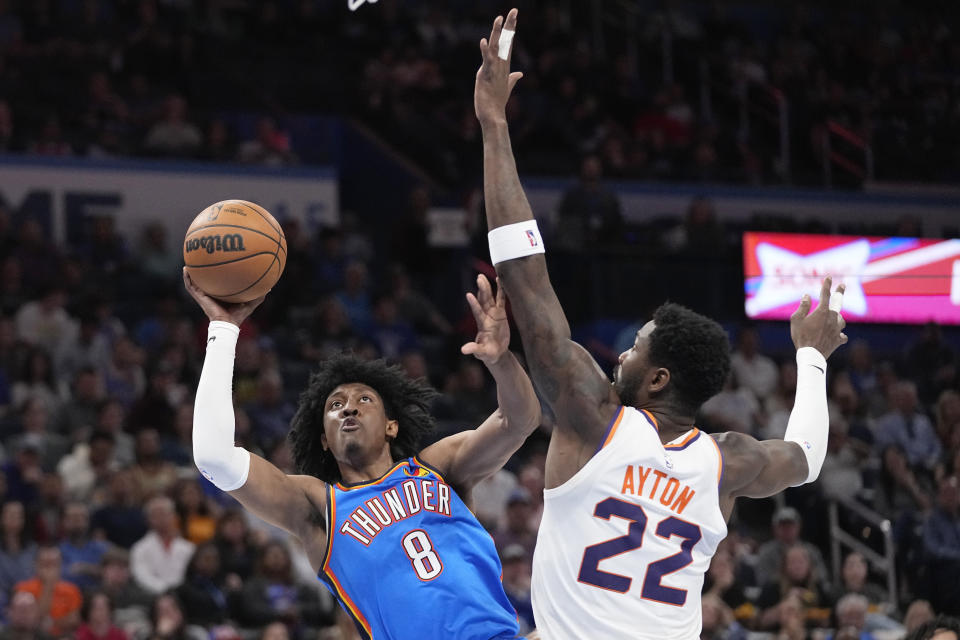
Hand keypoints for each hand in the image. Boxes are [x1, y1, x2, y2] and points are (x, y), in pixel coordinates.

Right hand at [183, 268, 265, 325]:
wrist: (227, 324)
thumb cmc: (238, 316)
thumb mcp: (250, 302)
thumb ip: (259, 295)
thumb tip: (270, 287)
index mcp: (221, 294)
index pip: (218, 282)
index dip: (217, 274)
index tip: (217, 262)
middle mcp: (211, 293)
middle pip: (205, 280)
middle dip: (202, 270)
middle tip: (201, 258)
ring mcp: (203, 295)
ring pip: (194, 282)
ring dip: (190, 273)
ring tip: (188, 262)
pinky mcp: (199, 297)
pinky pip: (190, 286)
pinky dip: (187, 278)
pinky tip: (185, 269)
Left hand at [461, 274, 509, 365]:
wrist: (496, 353)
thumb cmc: (488, 354)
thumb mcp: (481, 353)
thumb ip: (474, 350)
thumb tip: (464, 350)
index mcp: (482, 325)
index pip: (477, 312)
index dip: (474, 304)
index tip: (469, 295)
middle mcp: (486, 317)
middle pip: (484, 301)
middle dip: (482, 290)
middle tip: (479, 278)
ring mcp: (493, 314)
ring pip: (490, 298)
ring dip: (488, 287)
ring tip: (483, 276)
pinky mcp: (501, 314)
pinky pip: (501, 300)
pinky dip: (501, 291)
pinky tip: (500, 280)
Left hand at [475, 8, 523, 126]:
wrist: (493, 116)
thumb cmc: (497, 102)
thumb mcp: (506, 87)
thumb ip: (512, 79)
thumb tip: (520, 74)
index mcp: (504, 66)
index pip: (509, 43)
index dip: (511, 29)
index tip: (514, 15)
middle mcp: (501, 66)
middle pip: (506, 42)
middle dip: (509, 26)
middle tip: (514, 10)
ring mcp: (494, 70)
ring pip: (497, 48)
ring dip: (498, 33)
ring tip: (499, 18)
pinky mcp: (486, 76)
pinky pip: (486, 61)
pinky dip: (485, 51)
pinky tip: (483, 41)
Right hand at [790, 276, 847, 358]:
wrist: (811, 355)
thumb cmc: (801, 337)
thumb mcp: (796, 320)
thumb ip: (803, 306)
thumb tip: (807, 296)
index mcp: (822, 312)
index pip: (825, 295)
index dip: (827, 285)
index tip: (829, 277)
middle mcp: (832, 318)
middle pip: (837, 304)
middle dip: (839, 293)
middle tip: (843, 285)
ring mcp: (837, 329)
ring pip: (841, 320)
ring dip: (837, 317)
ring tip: (834, 317)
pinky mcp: (838, 340)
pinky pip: (842, 335)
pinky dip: (839, 334)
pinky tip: (837, 335)